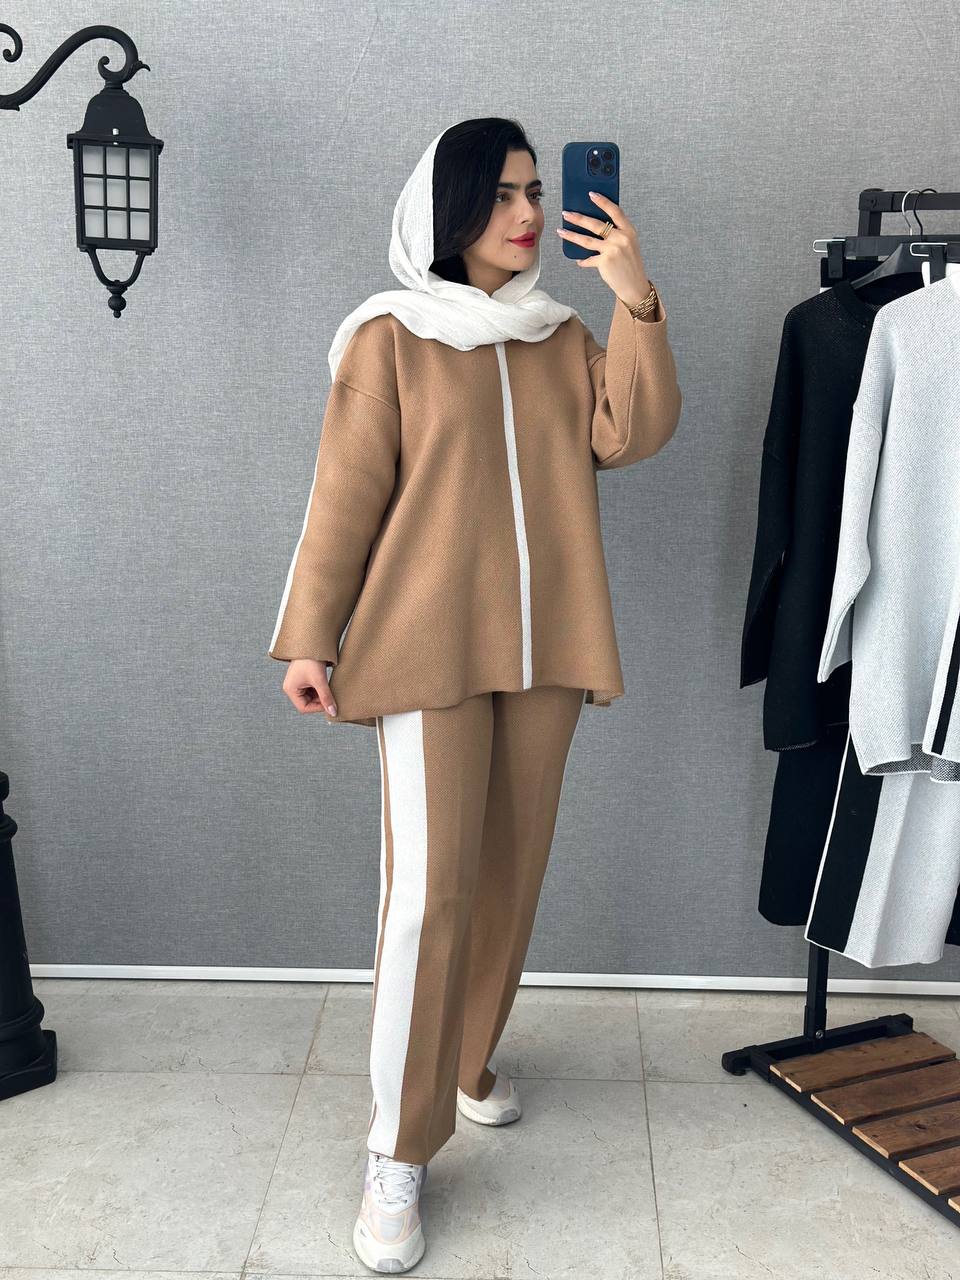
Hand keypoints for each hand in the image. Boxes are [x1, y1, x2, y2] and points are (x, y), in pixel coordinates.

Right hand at [283, 657, 337, 716]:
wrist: (312, 643)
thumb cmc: (311, 660)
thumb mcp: (320, 680)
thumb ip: (326, 697)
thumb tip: (332, 712)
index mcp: (290, 689)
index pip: (304, 707)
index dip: (317, 708)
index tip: (329, 704)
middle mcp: (292, 687)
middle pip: (307, 703)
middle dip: (320, 701)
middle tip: (331, 696)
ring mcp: (297, 683)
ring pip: (311, 696)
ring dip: (321, 695)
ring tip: (329, 688)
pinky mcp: (304, 678)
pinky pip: (312, 689)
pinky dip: (320, 689)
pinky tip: (326, 684)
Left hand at [556, 191, 650, 305]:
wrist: (634, 285)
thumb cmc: (629, 262)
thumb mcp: (629, 243)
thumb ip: (617, 232)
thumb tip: (594, 223)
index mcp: (629, 230)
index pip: (615, 211)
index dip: (603, 201)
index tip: (591, 194)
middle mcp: (621, 238)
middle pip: (596, 224)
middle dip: (578, 217)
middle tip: (566, 213)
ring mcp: (613, 250)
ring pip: (587, 240)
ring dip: (571, 235)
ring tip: (561, 231)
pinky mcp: (605, 262)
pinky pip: (588, 259)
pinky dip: (582, 260)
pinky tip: (578, 260)